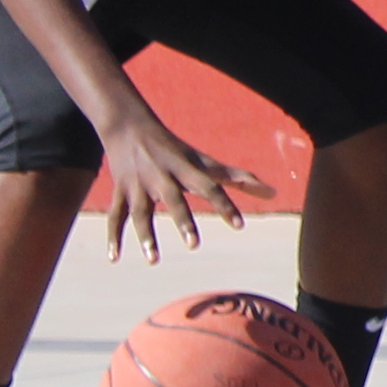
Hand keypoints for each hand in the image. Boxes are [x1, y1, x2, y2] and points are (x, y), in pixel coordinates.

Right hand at [99, 111, 276, 258]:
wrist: (128, 125)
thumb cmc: (175, 149)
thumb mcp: (204, 161)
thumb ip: (238, 178)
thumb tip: (274, 193)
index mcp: (187, 169)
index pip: (210, 186)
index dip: (225, 204)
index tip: (240, 225)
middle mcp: (163, 176)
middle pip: (174, 199)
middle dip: (183, 220)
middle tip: (195, 245)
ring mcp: (139, 185)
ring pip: (140, 212)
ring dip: (145, 236)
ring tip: (153, 261)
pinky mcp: (120, 192)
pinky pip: (115, 216)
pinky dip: (112, 237)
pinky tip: (113, 259)